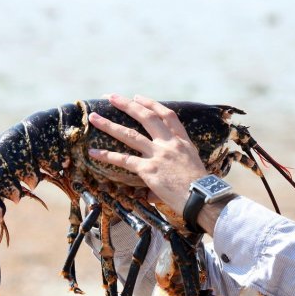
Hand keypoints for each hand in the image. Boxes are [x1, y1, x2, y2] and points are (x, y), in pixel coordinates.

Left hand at [87, 93, 208, 214]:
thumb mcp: (194, 166)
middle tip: (110, 96)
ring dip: (109, 124)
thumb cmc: (200, 188)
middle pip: (146, 117)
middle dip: (127, 104)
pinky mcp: (149, 169)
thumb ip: (177, 162)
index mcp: (183, 142)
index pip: (168, 116)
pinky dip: (106, 155)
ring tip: (94, 117)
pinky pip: (124, 160)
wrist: (201, 198)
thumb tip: (164, 172)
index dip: (152, 104)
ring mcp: (158, 155)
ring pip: (130, 135)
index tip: (138, 97)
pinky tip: (93, 152)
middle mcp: (170, 144)